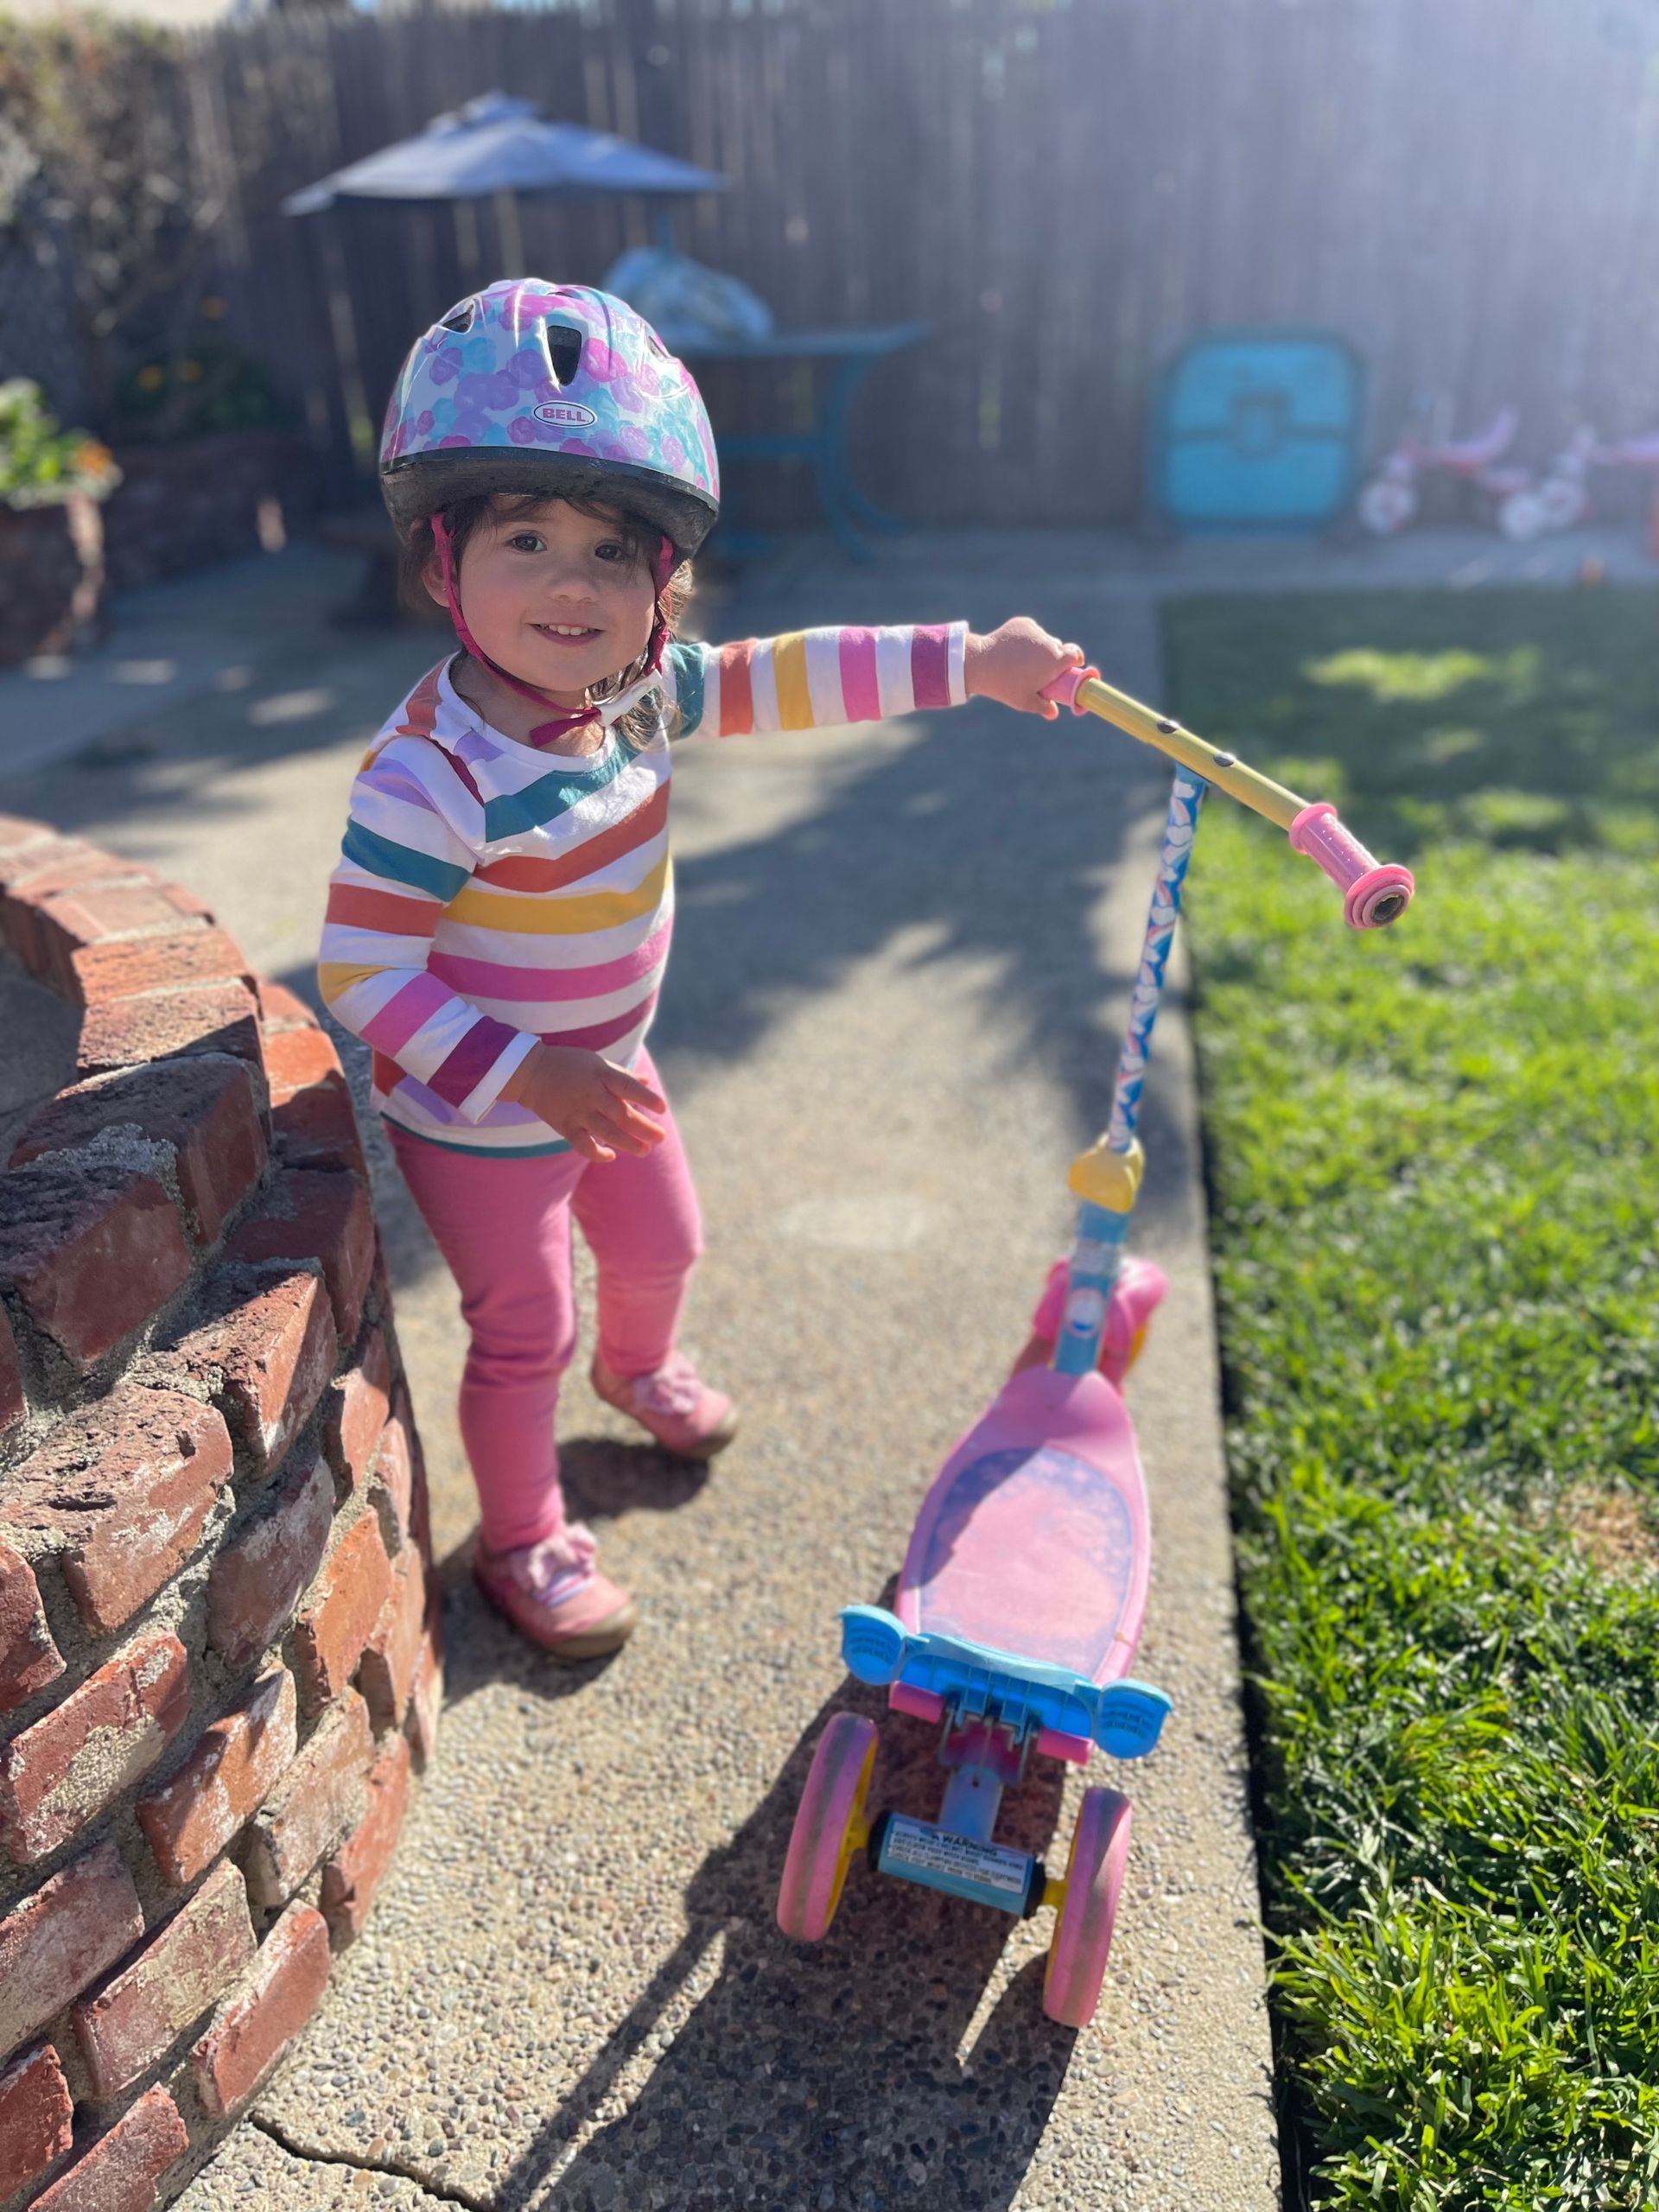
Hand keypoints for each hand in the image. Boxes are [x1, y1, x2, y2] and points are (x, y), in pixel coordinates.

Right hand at [500, 1045, 666, 1161]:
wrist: (529, 1072)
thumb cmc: (568, 1064)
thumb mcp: (596, 1062)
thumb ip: (622, 1075)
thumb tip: (647, 1081)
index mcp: (600, 1075)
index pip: (628, 1087)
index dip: (646, 1098)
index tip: (662, 1108)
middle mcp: (591, 1094)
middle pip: (622, 1114)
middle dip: (643, 1128)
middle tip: (660, 1137)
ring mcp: (577, 1112)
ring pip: (606, 1132)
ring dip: (628, 1143)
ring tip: (645, 1151)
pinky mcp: (564, 1126)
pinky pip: (582, 1144)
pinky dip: (597, 1153)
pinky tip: (611, 1156)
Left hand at [964, 618, 1084, 717]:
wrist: (981, 664)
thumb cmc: (1005, 686)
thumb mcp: (1024, 702)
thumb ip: (1043, 707)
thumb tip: (1053, 713)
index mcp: (1055, 660)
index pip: (1076, 654)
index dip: (1076, 659)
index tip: (1073, 664)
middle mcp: (1049, 642)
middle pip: (1059, 647)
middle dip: (1055, 656)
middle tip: (1043, 669)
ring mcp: (1035, 631)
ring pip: (1044, 639)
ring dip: (1041, 647)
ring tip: (1024, 661)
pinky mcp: (1023, 623)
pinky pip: (1031, 631)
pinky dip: (1028, 638)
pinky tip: (1016, 649)